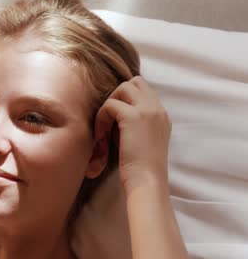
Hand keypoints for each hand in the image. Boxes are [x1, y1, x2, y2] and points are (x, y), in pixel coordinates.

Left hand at [95, 76, 171, 195]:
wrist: (147, 182)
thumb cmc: (142, 169)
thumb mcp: (144, 141)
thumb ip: (137, 125)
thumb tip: (115, 115)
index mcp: (162, 115)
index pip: (144, 90)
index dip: (127, 99)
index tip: (116, 120)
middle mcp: (158, 109)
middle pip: (135, 82)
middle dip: (118, 96)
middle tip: (110, 119)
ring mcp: (147, 110)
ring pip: (123, 88)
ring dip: (109, 105)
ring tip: (105, 128)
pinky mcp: (133, 116)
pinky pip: (110, 104)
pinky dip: (102, 118)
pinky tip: (101, 136)